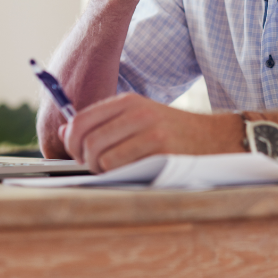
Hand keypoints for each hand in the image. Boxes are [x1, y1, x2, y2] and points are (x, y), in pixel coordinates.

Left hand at [58, 93, 238, 172]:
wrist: (213, 137)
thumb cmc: (171, 132)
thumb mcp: (138, 118)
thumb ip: (102, 123)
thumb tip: (65, 131)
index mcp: (127, 101)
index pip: (80, 120)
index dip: (71, 142)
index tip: (78, 154)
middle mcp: (135, 112)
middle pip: (85, 140)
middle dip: (84, 160)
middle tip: (97, 167)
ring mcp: (148, 129)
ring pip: (98, 156)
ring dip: (101, 171)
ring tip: (116, 170)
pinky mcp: (158, 148)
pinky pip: (118, 167)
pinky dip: (117, 175)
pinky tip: (130, 172)